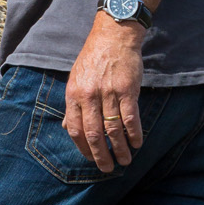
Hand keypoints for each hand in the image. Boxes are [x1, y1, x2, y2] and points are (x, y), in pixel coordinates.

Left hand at [64, 14, 144, 172]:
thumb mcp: (75, 79)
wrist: (113, 36)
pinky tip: (137, 143)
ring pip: (113, 129)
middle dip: (100, 155)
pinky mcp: (127, 90)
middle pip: (93, 134)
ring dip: (120, 149)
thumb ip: (73, 104)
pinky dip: (134, 134)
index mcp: (73, 95)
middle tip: (107, 168)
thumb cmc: (94, 59)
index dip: (82, 148)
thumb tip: (66, 127)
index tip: (91, 159)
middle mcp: (89, 96)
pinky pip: (130, 118)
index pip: (74, 129)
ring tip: (125, 161)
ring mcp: (108, 93)